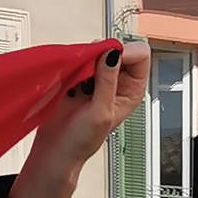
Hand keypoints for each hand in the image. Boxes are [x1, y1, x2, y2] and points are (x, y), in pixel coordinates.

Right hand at [11, 38, 149, 197]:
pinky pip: (81, 58)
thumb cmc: (82, 140)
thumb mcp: (100, 112)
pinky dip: (76, 61)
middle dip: (104, 54)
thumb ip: (107, 81)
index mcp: (132, 90)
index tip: (108, 59)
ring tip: (80, 78)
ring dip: (88, 58)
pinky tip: (72, 78)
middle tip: (91, 70)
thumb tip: (112, 54)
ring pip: (99, 51)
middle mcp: (118, 81)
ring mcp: (98, 78)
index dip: (126, 53)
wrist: (57, 148)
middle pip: (120, 49)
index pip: (141, 55)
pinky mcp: (80, 77)